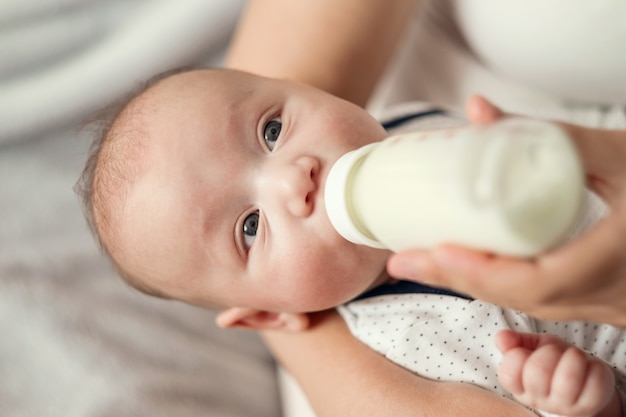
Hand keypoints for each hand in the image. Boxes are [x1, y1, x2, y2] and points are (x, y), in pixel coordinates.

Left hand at [387, 95, 625, 325]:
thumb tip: (478, 110)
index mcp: (619, 257)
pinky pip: (541, 302)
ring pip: (527, 305)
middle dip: (455, 279)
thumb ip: (547, 135)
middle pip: (517, 298)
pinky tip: (470, 267)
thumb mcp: (618, 152)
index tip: (433, 250)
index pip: (537, 279)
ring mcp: (608, 305)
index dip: (480, 270)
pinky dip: (500, 286)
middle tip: (401, 260)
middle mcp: (612, 294)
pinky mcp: (601, 301)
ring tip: (423, 262)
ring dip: (472, 285)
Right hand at [495, 330, 617, 416]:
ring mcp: (565, 406)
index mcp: (519, 385)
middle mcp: (539, 399)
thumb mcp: (532, 346)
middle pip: (537, 373)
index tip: (525, 350)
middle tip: (555, 350)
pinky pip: (594, 382)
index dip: (516, 356)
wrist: (585, 377)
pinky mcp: (590, 405)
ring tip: (574, 356)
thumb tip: (501, 337)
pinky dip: (594, 365)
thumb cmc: (555, 359)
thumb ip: (515, 341)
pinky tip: (589, 366)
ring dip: (573, 357)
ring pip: (568, 378)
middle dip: (549, 352)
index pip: (508, 375)